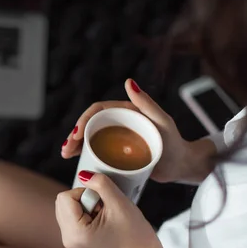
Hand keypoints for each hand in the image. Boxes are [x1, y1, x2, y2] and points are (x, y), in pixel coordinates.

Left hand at [55, 172, 162, 247]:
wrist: (138, 246)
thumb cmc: (132, 227)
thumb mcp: (119, 201)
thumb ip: (100, 183)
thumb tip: (82, 174)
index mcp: (76, 233)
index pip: (65, 197)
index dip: (85, 193)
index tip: (101, 204)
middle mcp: (67, 238)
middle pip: (62, 200)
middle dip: (83, 198)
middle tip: (101, 209)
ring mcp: (67, 238)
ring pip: (64, 204)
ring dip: (83, 203)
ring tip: (100, 214)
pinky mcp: (70, 236)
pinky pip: (67, 211)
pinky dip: (81, 209)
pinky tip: (96, 218)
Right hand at [61, 79, 189, 182]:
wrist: (181, 165)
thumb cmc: (175, 142)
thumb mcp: (162, 121)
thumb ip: (147, 103)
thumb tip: (128, 82)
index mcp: (126, 111)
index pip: (98, 111)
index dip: (84, 120)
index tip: (76, 134)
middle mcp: (119, 123)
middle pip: (90, 125)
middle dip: (74, 135)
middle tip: (66, 149)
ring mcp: (116, 139)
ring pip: (89, 139)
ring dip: (74, 145)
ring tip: (66, 155)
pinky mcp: (117, 154)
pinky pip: (96, 152)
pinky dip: (84, 155)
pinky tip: (75, 161)